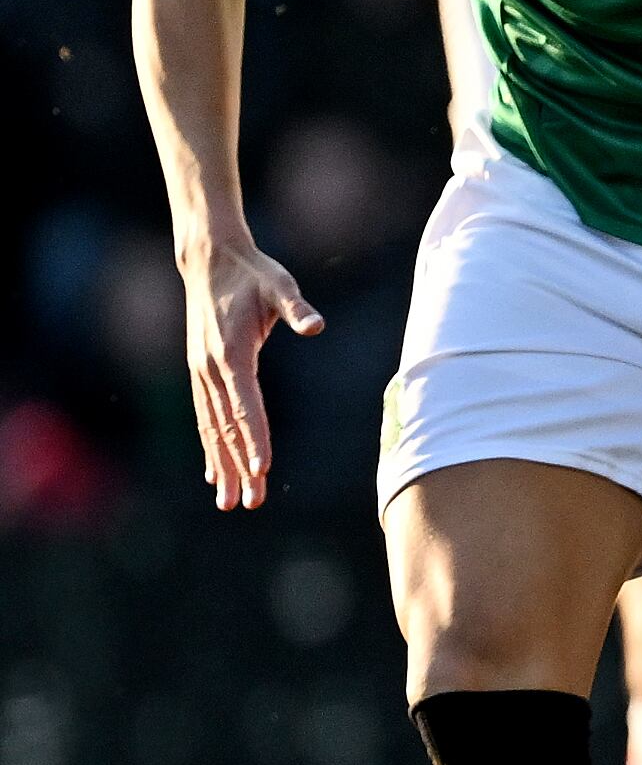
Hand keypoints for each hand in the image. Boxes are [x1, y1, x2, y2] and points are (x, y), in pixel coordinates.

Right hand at [178, 228, 321, 510]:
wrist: (210, 261)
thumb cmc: (254, 274)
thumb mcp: (279, 285)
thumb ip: (296, 308)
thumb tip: (316, 325)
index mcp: (231, 353)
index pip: (246, 405)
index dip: (254, 438)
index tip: (261, 468)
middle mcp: (210, 369)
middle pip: (227, 427)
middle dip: (239, 467)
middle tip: (249, 503)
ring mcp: (201, 373)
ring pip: (212, 428)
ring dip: (222, 466)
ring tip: (231, 502)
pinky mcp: (201, 373)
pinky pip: (206, 417)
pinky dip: (210, 447)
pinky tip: (215, 475)